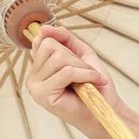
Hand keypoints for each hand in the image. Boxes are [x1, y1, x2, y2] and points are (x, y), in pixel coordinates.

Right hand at [24, 24, 118, 138]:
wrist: (106, 109)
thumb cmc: (94, 86)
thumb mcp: (80, 54)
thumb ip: (64, 39)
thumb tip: (43, 28)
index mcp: (38, 69)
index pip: (43, 40)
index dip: (64, 45)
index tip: (78, 60)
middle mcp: (32, 78)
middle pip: (50, 46)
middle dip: (74, 57)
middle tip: (86, 72)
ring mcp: (35, 88)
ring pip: (59, 58)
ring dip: (82, 67)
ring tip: (89, 79)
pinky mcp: (44, 96)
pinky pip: (66, 72)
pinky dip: (85, 74)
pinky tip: (92, 83)